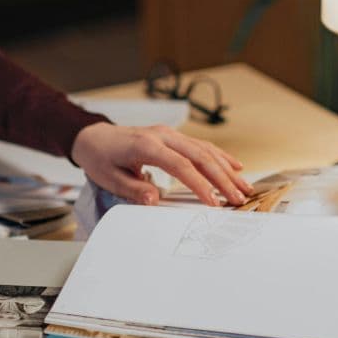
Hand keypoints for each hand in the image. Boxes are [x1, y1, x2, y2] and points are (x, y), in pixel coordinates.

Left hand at [71, 122, 254, 206]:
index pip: (180, 166)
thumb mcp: (109, 178)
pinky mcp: (173, 136)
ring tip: (244, 187)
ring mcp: (169, 134)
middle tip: (238, 198)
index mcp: (146, 145)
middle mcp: (162, 135)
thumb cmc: (101, 158)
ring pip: (205, 149)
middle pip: (200, 155)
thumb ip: (134, 189)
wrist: (93, 137)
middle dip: (222, 178)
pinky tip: (235, 166)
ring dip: (226, 169)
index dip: (199, 184)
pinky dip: (220, 156)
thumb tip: (154, 201)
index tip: (213, 202)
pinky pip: (201, 145)